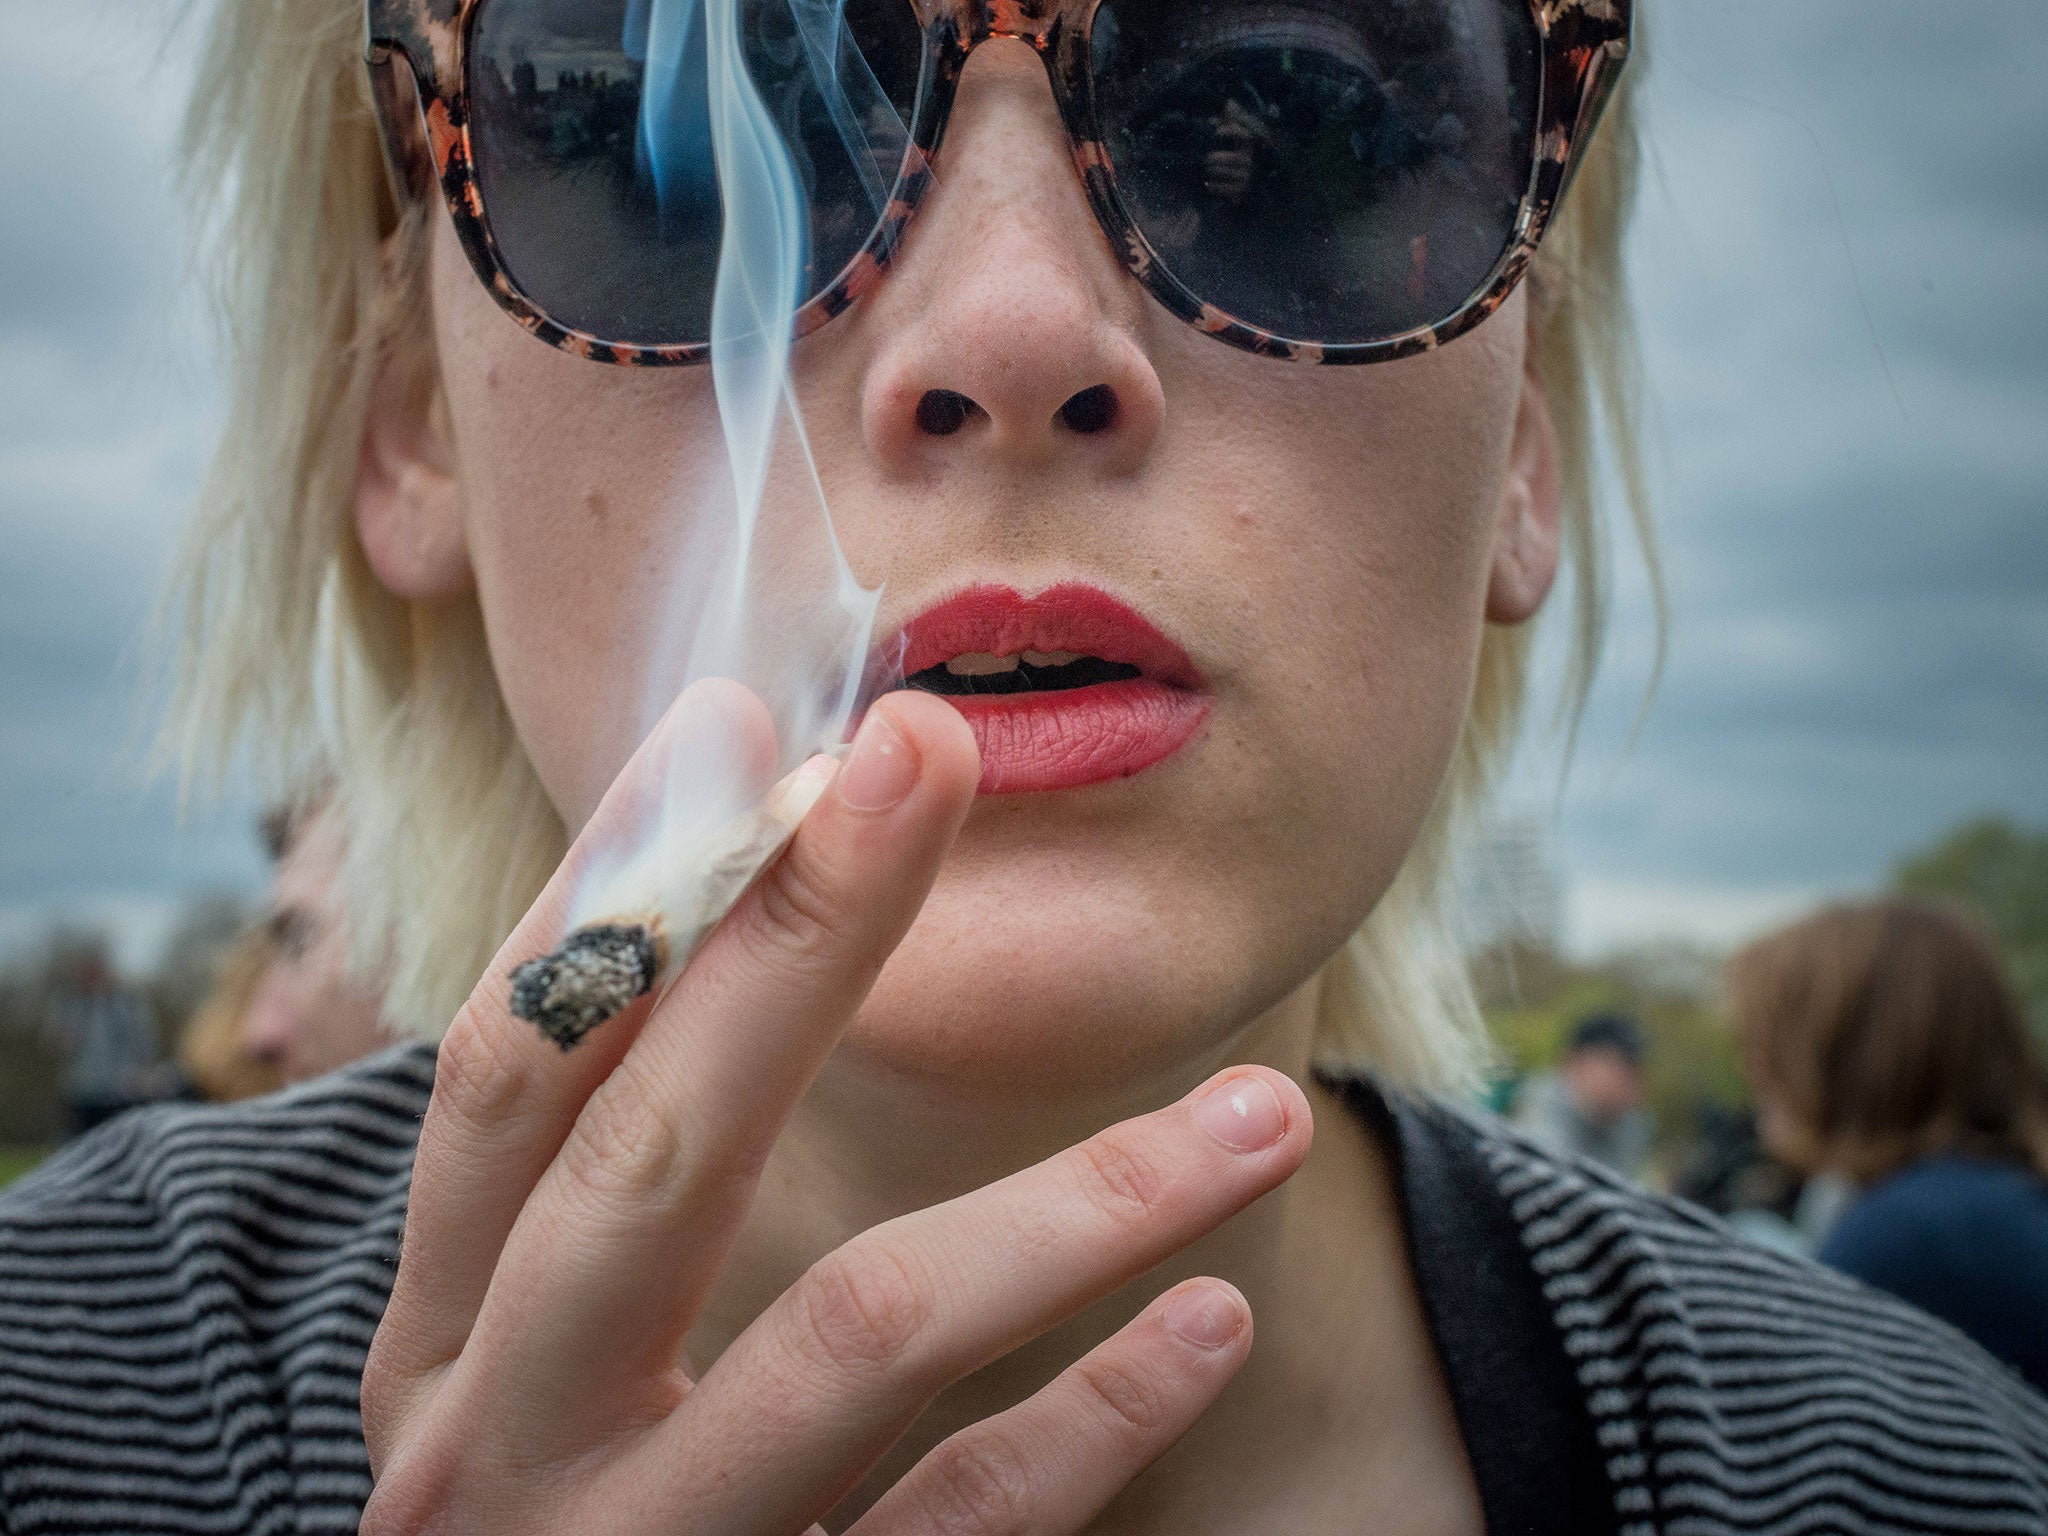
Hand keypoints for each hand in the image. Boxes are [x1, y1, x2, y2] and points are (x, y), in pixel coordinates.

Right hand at [359, 682, 1312, 1534]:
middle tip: (935, 756)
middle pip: (653, 1159)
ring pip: (856, 1342)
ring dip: (1075, 1199)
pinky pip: (960, 1530)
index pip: (511, 1071)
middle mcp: (498, 1457)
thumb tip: (734, 842)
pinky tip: (1211, 1317)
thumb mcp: (537, 1353)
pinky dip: (1097, 1420)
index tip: (747, 725)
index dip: (617, 889)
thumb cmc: (569, 1520)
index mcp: (438, 1345)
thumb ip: (614, 1159)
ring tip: (1261, 1110)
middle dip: (798, 938)